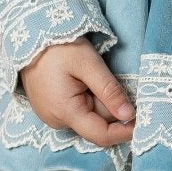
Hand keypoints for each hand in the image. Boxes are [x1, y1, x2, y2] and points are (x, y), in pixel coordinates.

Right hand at [19, 39, 135, 145]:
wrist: (30, 35)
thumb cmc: (57, 47)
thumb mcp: (88, 64)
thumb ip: (110, 91)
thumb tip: (129, 115)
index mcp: (65, 112)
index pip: (101, 135)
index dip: (124, 131)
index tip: (142, 120)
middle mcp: (57, 120)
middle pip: (97, 123)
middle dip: (110, 105)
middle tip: (109, 78)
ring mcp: (53, 115)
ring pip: (89, 115)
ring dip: (99, 99)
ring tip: (92, 74)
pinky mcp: (52, 107)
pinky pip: (78, 109)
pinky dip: (88, 97)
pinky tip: (83, 79)